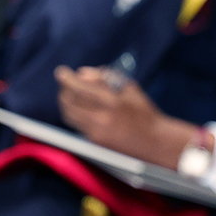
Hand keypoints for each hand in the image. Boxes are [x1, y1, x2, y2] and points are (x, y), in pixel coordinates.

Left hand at [55, 65, 195, 168]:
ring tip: (72, 96)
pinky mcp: (95, 142)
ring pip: (69, 115)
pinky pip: (77, 124)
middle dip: (64, 90)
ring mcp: (96, 132)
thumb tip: (83, 72)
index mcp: (111, 102)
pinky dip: (77, 114)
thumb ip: (106, 78)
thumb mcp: (130, 89)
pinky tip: (84, 110)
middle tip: (66, 84)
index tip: (61, 72)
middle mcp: (100, 118)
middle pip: (68, 102)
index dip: (66, 78)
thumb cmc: (145, 113)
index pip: (79, 87)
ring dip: (67, 103)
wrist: (155, 143)